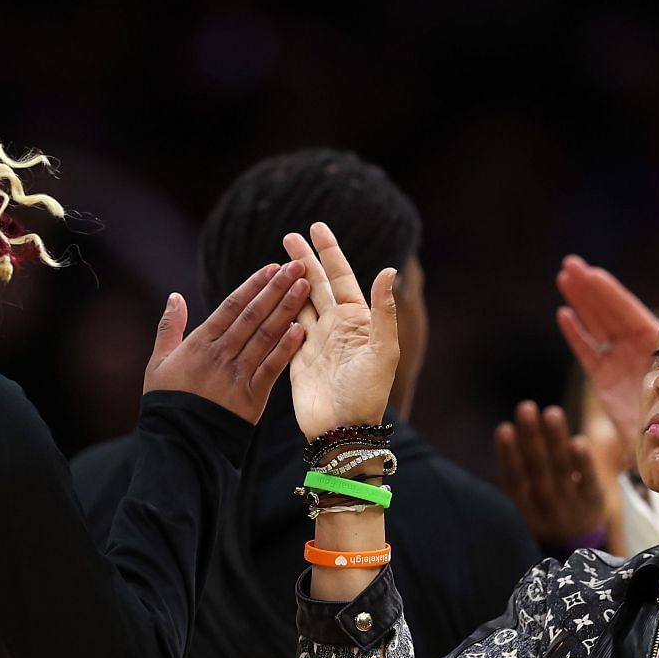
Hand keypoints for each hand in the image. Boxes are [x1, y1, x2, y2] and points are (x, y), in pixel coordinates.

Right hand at [142, 261, 309, 422]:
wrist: (178, 443)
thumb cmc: (167, 402)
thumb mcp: (158, 363)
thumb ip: (169, 328)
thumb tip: (175, 296)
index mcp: (200, 343)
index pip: (231, 306)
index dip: (253, 285)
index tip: (272, 267)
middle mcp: (221, 354)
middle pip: (253, 315)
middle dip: (276, 289)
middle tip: (298, 267)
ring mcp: (237, 374)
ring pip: (265, 335)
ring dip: (287, 310)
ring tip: (304, 288)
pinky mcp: (251, 397)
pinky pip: (271, 368)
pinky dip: (286, 349)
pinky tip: (302, 330)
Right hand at [281, 221, 399, 439]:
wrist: (343, 429)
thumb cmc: (368, 394)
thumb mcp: (383, 351)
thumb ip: (383, 310)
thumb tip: (389, 269)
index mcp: (358, 321)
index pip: (341, 277)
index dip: (330, 252)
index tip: (317, 227)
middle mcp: (336, 327)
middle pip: (317, 284)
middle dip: (304, 259)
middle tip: (289, 236)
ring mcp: (316, 342)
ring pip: (300, 302)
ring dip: (290, 280)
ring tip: (277, 258)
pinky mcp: (298, 357)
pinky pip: (286, 327)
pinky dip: (279, 309)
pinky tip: (269, 293)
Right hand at [495, 401, 609, 547]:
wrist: (575, 547)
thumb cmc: (543, 511)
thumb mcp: (525, 503)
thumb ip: (519, 474)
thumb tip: (510, 429)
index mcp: (522, 508)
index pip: (513, 479)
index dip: (508, 454)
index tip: (504, 428)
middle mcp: (545, 508)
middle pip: (537, 470)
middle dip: (531, 438)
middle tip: (526, 407)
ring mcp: (571, 506)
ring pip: (562, 470)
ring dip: (556, 440)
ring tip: (551, 412)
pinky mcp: (594, 502)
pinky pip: (588, 481)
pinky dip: (584, 463)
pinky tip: (578, 441)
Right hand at [556, 255, 658, 441]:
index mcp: (654, 344)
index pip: (627, 312)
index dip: (608, 293)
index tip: (590, 273)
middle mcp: (636, 349)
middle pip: (609, 312)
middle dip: (590, 288)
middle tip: (570, 264)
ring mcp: (619, 362)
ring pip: (597, 326)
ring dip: (581, 302)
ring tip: (564, 277)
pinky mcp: (605, 380)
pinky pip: (588, 352)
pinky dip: (577, 334)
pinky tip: (565, 315)